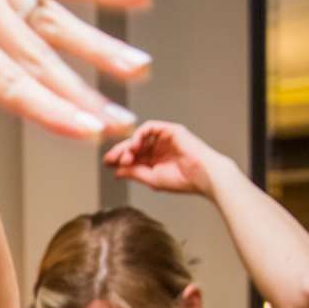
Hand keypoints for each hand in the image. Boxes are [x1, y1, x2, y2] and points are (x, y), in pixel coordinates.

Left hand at [104, 120, 228, 195]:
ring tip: (125, 157)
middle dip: (119, 152)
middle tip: (108, 159)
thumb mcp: (151, 178)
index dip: (118, 159)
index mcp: (155, 161)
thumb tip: (116, 171)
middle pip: (133, 146)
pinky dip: (139, 135)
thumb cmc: (182, 180)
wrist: (202, 175)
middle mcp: (159, 148)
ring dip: (129, 146)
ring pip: (139, 137)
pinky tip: (135, 146)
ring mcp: (164, 139)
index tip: (106, 164)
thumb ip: (134, 173)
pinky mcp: (170, 130)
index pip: (132, 157)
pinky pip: (150, 127)